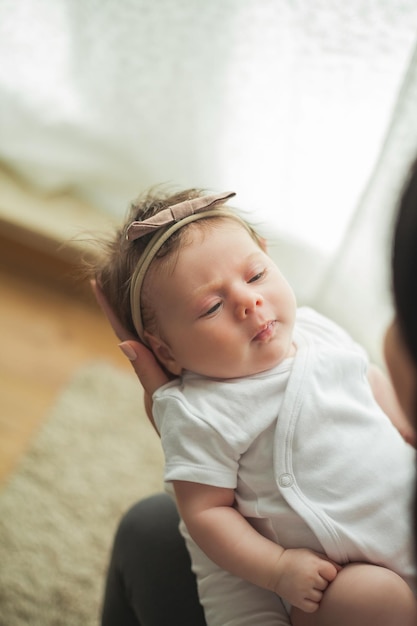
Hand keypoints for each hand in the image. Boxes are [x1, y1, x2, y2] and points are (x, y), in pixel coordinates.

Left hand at [91, 279, 169, 418]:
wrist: (202, 443)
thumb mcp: (161, 400)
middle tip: (120, 267)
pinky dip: (170, 320)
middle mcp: (153, 360)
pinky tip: (175, 305)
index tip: (97, 282)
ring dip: (148, 304)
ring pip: (156, 328)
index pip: (125, 330)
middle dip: (129, 296)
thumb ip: (147, 372)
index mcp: (146, 364)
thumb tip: (124, 343)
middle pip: (138, 322)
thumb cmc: (177, 427)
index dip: (111, 307)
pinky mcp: (183, 367)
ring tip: (144, 275)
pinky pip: (174, 337)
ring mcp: (167, 363)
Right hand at [273, 548, 339, 612]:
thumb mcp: (310, 553)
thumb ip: (327, 560)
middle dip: (321, 582)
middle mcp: (311, 577)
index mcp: (314, 564)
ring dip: (316, 593)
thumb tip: (342, 570)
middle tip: (310, 577)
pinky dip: (312, 602)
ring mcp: (304, 590)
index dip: (328, 573)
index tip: (320, 571)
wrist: (275, 568)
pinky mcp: (298, 601)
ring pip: (321, 597)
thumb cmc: (295, 559)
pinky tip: (306, 594)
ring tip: (306, 585)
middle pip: (327, 585)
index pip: (333, 573)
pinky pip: (314, 606)